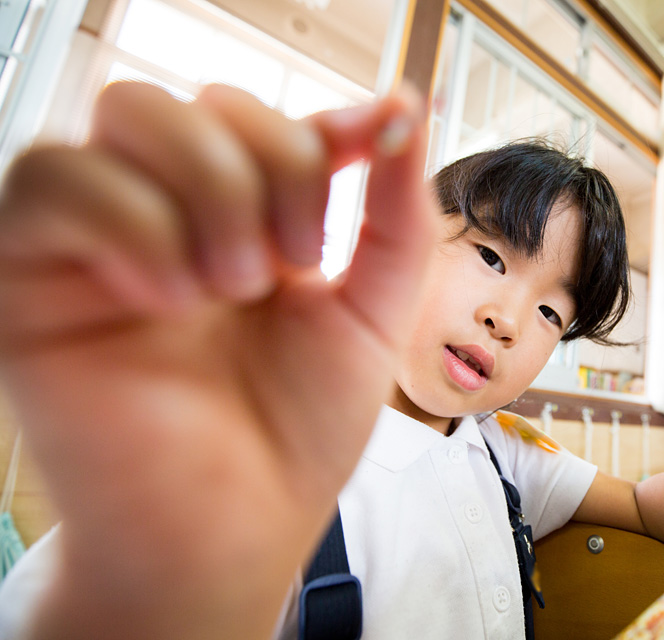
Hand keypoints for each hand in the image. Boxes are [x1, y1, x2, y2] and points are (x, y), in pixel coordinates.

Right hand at [0, 82, 437, 639]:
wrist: (236, 531)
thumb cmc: (295, 433)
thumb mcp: (371, 312)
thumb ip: (391, 212)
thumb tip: (403, 109)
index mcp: (234, 222)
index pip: (252, 116)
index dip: (309, 133)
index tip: (364, 159)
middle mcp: (160, 218)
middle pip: (189, 100)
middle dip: (264, 165)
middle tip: (289, 265)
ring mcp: (95, 244)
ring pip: (124, 114)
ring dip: (207, 190)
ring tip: (231, 288)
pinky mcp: (29, 282)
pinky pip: (51, 181)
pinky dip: (131, 220)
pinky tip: (170, 298)